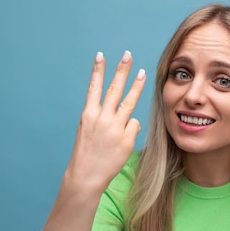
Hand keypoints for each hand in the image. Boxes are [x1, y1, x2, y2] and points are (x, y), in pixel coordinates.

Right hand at [66, 51, 145, 189]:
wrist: (86, 175)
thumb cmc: (87, 152)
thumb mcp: (87, 130)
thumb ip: (101, 116)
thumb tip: (120, 109)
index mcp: (88, 114)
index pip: (94, 87)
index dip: (98, 70)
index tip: (101, 55)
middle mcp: (102, 118)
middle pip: (114, 89)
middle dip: (121, 71)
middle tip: (127, 55)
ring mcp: (115, 128)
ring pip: (129, 103)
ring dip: (136, 86)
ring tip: (142, 73)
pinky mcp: (126, 139)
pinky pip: (134, 126)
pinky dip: (131, 130)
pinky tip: (122, 140)